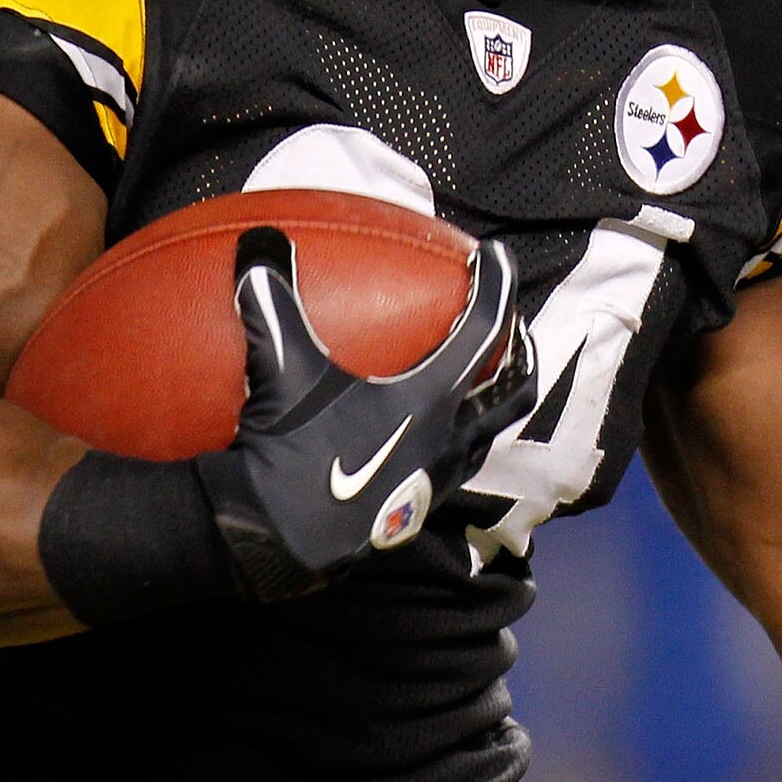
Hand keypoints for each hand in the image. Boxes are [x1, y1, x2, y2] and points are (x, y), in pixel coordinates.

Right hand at [210, 226, 536, 598]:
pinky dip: (454, 442)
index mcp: (431, 398)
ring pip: (488, 436)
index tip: (496, 256)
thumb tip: (259, 239)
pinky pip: (453, 468)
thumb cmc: (288, 453)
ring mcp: (434, 479)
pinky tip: (422, 435)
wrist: (277, 542)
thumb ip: (272, 299)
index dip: (496, 285)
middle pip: (514, 392)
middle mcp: (448, 438)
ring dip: (492, 404)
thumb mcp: (280, 369)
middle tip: (514, 331)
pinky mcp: (412, 511)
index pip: (484, 329)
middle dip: (522, 357)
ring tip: (481, 383)